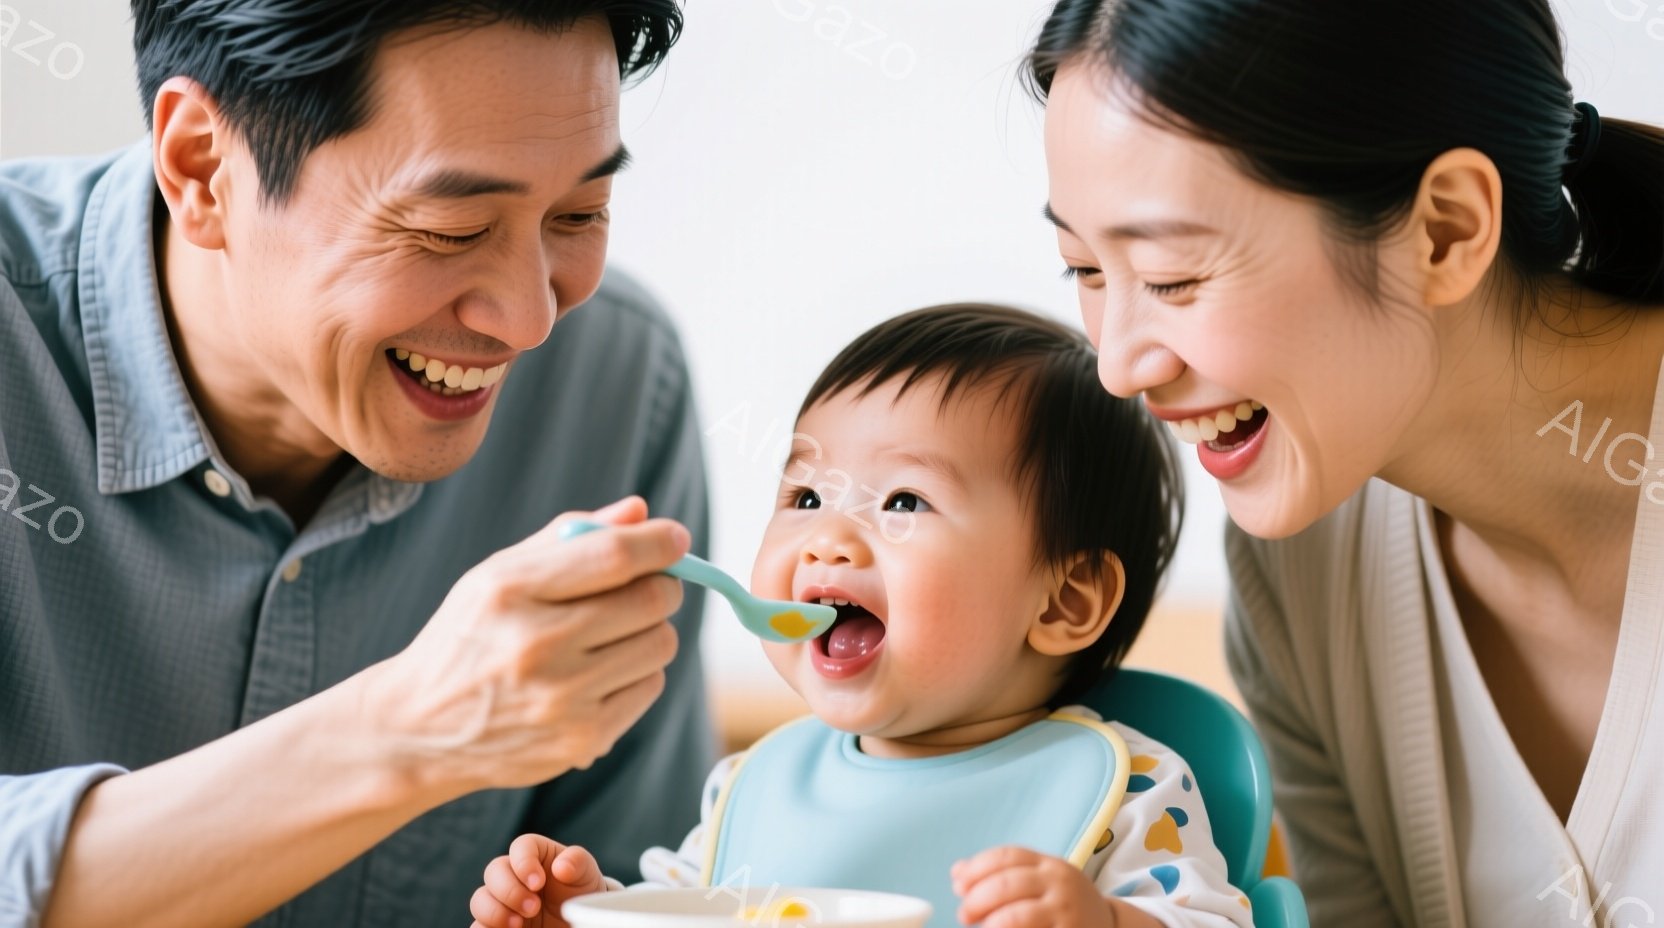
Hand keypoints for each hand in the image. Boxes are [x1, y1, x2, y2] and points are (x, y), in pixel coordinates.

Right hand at [363, 495, 691, 799]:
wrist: (418, 730)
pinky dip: (637, 673)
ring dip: (649, 631)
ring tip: (611, 634)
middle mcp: (536, 645)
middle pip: (651, 600)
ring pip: (660, 643)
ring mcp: (562, 699)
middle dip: (661, 585)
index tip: (675, 538)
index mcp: (510, 591)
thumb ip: (569, 538)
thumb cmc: (468, 638)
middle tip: (645, 587)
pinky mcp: (582, 740)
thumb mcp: (497, 575)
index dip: (659, 542)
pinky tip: (598, 675)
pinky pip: (650, 686)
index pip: (614, 555)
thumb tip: (639, 512)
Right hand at [470, 834, 606, 927]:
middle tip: (534, 908)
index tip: (539, 883)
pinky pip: (477, 925)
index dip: (524, 863)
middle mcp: (512, 874)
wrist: (577, 921)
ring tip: (519, 924)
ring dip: (495, 912)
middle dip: (510, 891)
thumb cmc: (580, 890)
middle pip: (494, 871)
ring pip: (480, 899)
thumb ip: (576, 862)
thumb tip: (561, 867)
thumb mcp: (585, 872)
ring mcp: (502, 900)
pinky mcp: (496, 924)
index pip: (520, 847)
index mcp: (534, 854)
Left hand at [952, 846, 1118, 927]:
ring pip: (1018, 916)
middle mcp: (1059, 884)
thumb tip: (957, 873)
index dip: (977, 868)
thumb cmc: (1061, 902)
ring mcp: (1065, 912)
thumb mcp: (1039, 879)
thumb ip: (1002, 873)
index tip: (958, 884)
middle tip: (963, 913)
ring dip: (991, 922)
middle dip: (977, 898)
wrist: (1108, 925)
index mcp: (1048, 865)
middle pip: (1008, 884)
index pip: (1007, 856)